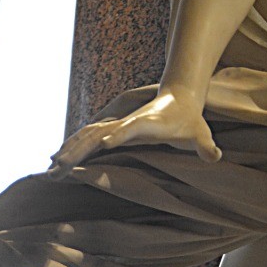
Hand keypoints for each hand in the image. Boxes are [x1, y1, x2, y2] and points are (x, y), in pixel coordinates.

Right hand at [52, 88, 220, 170]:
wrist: (179, 96)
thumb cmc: (190, 119)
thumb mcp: (200, 133)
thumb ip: (206, 145)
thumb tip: (215, 156)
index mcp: (148, 123)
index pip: (131, 128)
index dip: (120, 134)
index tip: (106, 143)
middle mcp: (127, 123)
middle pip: (99, 134)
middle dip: (80, 149)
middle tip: (61, 166)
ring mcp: (117, 125)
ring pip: (87, 137)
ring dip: (69, 151)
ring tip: (51, 170)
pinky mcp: (113, 130)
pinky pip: (87, 140)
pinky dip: (71, 149)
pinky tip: (57, 162)